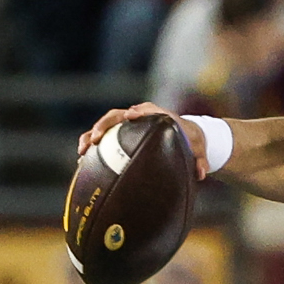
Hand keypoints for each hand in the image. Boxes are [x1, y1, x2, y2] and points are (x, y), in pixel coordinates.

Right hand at [79, 103, 203, 176]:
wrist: (184, 135)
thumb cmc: (190, 141)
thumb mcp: (198, 150)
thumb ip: (201, 160)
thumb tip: (202, 174)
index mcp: (158, 115)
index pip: (147, 109)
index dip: (139, 111)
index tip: (130, 115)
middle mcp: (139, 116)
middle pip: (118, 115)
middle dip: (105, 124)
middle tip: (95, 137)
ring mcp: (127, 124)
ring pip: (106, 125)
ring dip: (92, 134)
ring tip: (81, 150)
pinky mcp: (120, 133)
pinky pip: (104, 137)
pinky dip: (92, 145)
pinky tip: (82, 161)